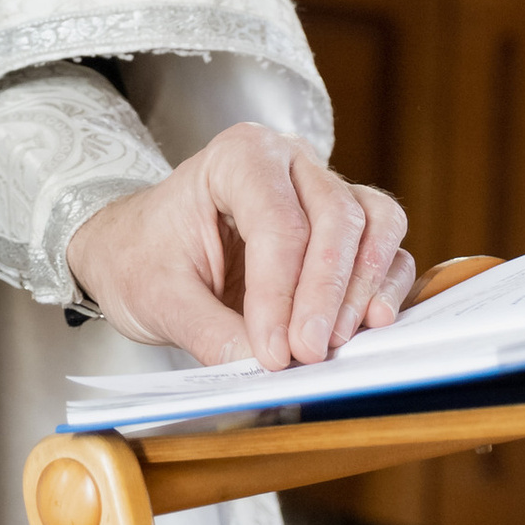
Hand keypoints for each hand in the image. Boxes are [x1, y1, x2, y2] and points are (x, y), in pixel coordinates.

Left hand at [67, 124, 413, 371]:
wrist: (139, 250)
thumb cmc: (144, 257)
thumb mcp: (159, 297)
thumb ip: (211, 332)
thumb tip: (264, 367)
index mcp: (238, 156)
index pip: (277, 223)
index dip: (281, 293)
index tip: (275, 353)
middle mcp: (291, 161)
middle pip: (336, 217)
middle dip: (326, 292)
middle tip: (309, 353)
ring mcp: (324, 189)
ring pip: (374, 223)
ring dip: (363, 287)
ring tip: (342, 340)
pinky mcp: (346, 228)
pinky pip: (386, 248)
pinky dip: (385, 286)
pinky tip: (371, 324)